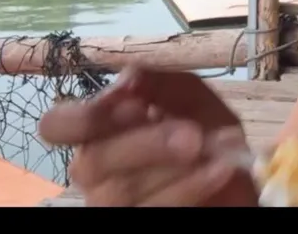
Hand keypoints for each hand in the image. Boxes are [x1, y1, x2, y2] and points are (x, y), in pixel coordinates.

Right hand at [39, 68, 259, 205]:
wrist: (241, 174)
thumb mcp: (191, 98)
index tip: (135, 103)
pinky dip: (189, 188)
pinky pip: (153, 211)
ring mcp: (111, 204)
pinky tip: (219, 170)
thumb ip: (161, 81)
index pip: (56, 126)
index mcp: (100, 132)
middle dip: (145, 145)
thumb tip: (128, 78)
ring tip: (217, 152)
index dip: (86, 116)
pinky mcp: (135, 221)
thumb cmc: (207, 133)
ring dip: (174, 168)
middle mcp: (95, 171)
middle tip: (191, 135)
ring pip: (123, 192)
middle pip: (91, 162)